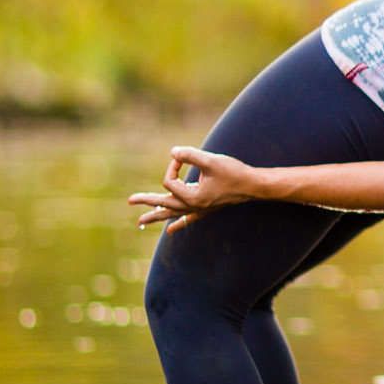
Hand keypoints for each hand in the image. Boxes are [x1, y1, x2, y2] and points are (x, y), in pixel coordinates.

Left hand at [127, 146, 258, 232]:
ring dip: (156, 217)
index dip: (173, 165)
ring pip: (173, 215)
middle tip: (129, 201)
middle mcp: (193, 207)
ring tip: (140, 222)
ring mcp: (199, 210)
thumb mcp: (210, 161)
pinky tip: (170, 231)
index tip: (182, 155)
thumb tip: (173, 152)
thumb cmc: (233, 173)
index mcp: (192, 198)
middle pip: (163, 205)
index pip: (170, 181)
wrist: (253, 186)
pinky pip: (189, 220)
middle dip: (146, 202)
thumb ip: (190, 155)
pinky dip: (179, 224)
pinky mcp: (206, 209)